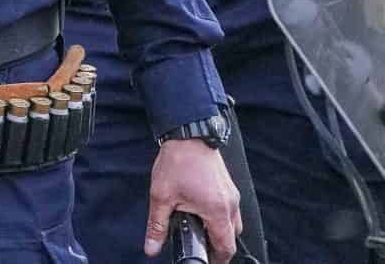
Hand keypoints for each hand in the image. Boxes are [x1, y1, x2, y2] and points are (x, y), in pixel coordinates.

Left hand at [146, 139, 240, 260]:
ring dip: (220, 231)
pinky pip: (230, 210)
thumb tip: (152, 247)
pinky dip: (220, 217)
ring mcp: (232, 194)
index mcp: (217, 211)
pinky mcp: (228, 186)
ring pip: (233, 223)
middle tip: (201, 248)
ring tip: (201, 231)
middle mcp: (230, 205)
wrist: (189, 133)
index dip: (217, 259)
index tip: (206, 260)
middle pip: (232, 237)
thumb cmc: (178, 161)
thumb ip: (158, 226)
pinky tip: (203, 212)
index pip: (226, 247)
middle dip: (219, 247)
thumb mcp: (162, 197)